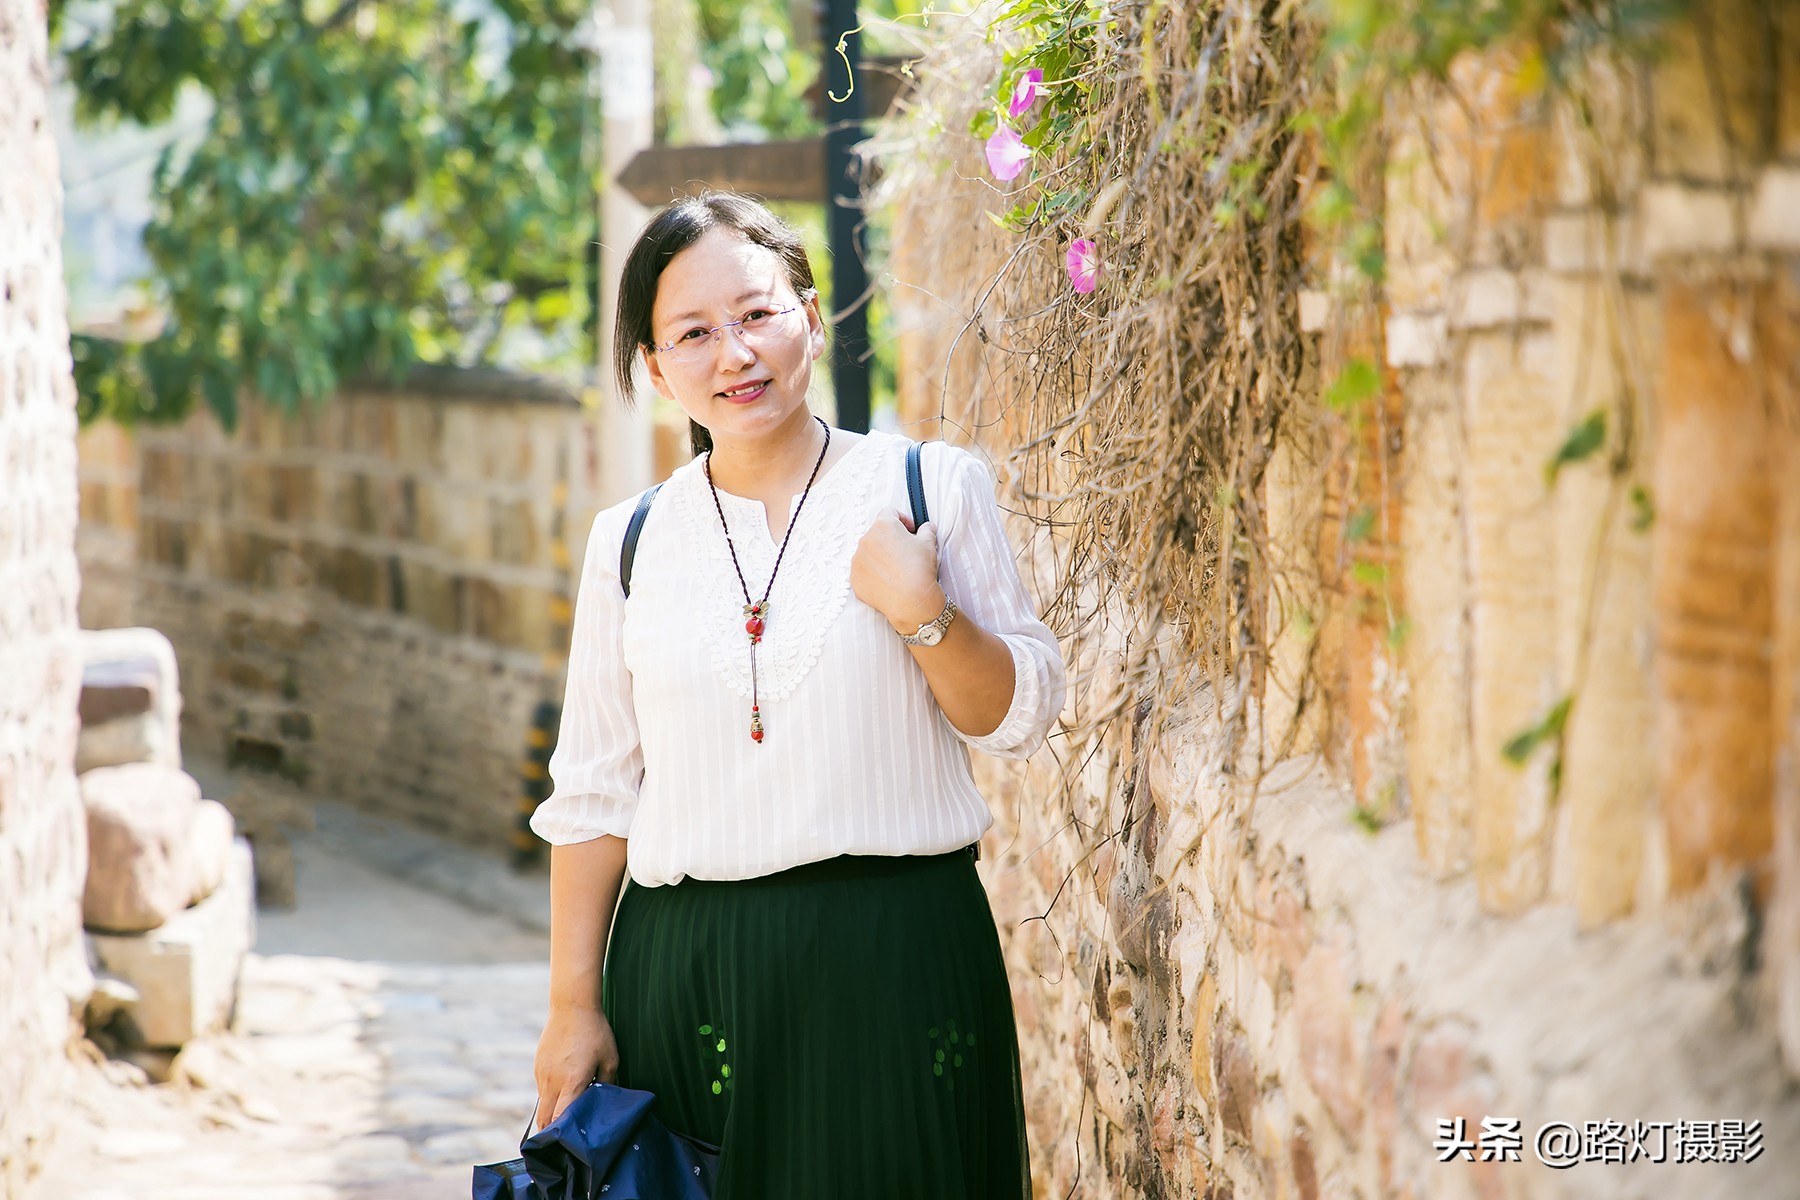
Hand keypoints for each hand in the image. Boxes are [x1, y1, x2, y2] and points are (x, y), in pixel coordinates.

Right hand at [533, 1005, 619, 1131]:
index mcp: (571, 1083)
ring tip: (563, 1118)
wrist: (572, 1006)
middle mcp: (552, 1082)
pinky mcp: (538, 1066)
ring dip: (550, 1114)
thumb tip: (602, 1104)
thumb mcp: (610, 1060)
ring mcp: (542, 1074)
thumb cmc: (595, 1033)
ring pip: (541, 1104)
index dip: (561, 1136)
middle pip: (544, 1119)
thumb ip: (606, 1085)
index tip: (567, 1145)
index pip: (559, 1120)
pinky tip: (563, 1089)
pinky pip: (542, 1089)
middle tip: (561, 1142)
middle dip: (550, 1133)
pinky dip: (550, 1096)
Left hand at [851, 510, 944, 634]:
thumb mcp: (929, 543)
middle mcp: (865, 540)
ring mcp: (857, 561)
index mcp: (883, 526)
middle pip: (877, 533)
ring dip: (880, 557)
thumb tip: (927, 527)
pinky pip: (863, 572)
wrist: (911, 601)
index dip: (903, 520)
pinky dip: (873, 574)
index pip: (890, 512)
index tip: (911, 531)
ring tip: (896, 570)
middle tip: (905, 553)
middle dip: (890, 540)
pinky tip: (887, 582)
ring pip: (869, 553)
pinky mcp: (855, 579)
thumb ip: (927, 530)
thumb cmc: (920, 569)